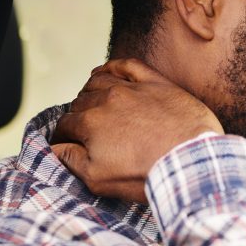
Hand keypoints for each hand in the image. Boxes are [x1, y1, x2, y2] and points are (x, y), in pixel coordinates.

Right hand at [51, 58, 223, 202]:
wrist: (191, 163)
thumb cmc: (147, 174)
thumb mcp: (99, 179)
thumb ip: (71, 161)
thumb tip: (55, 148)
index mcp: (90, 123)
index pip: (65, 125)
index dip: (63, 137)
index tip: (67, 144)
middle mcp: (107, 99)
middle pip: (81, 103)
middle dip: (77, 117)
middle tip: (85, 130)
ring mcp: (133, 88)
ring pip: (99, 81)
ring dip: (90, 92)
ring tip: (92, 103)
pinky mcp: (157, 84)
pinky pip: (127, 65)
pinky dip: (112, 67)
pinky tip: (107, 72)